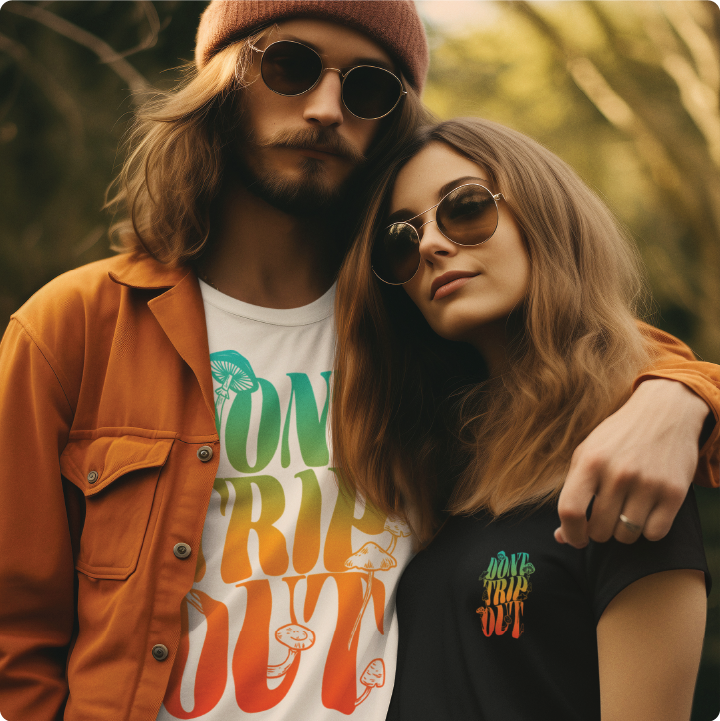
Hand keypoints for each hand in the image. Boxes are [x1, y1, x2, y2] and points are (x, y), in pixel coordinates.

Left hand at [555, 379, 709, 546]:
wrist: (664, 413)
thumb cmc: (617, 439)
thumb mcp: (587, 455)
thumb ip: (571, 493)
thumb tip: (561, 537)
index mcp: (590, 462)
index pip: (570, 511)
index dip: (570, 533)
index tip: (576, 538)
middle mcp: (618, 473)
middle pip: (600, 530)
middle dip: (599, 531)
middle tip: (605, 517)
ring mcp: (648, 483)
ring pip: (627, 536)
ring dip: (623, 531)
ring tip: (625, 511)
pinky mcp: (674, 492)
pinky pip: (654, 534)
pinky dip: (648, 530)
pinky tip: (646, 512)